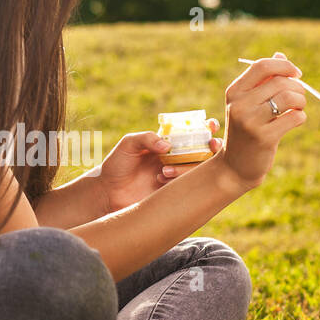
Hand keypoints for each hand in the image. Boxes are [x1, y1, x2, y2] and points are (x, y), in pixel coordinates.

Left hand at [91, 121, 223, 212]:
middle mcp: (176, 159)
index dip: (206, 129)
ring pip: (198, 170)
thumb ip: (146, 138)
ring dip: (187, 167)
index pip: (192, 133)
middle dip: (213, 147)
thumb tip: (168, 146)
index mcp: (168, 144)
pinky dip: (180, 180)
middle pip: (205, 152)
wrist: (107, 193)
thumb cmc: (116, 165)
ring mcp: (176, 176)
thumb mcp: (128, 144)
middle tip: (210, 146)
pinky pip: (188, 186)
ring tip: (164, 171)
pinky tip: (161, 179)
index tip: (210, 127)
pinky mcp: (173, 193)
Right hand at [220, 52, 306, 189]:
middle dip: (297, 88)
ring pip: (289, 97)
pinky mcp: (264, 137)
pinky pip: (295, 117)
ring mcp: (250, 121)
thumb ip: (264, 80)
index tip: (296, 74)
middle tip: (298, 99)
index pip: (262, 66)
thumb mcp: (249, 103)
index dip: (285, 66)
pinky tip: (294, 121)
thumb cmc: (246, 130)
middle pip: (280, 82)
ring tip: (297, 108)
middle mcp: (239, 104)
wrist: (235, 166)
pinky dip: (300, 117)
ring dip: (300, 102)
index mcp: (234, 91)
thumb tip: (281, 56)